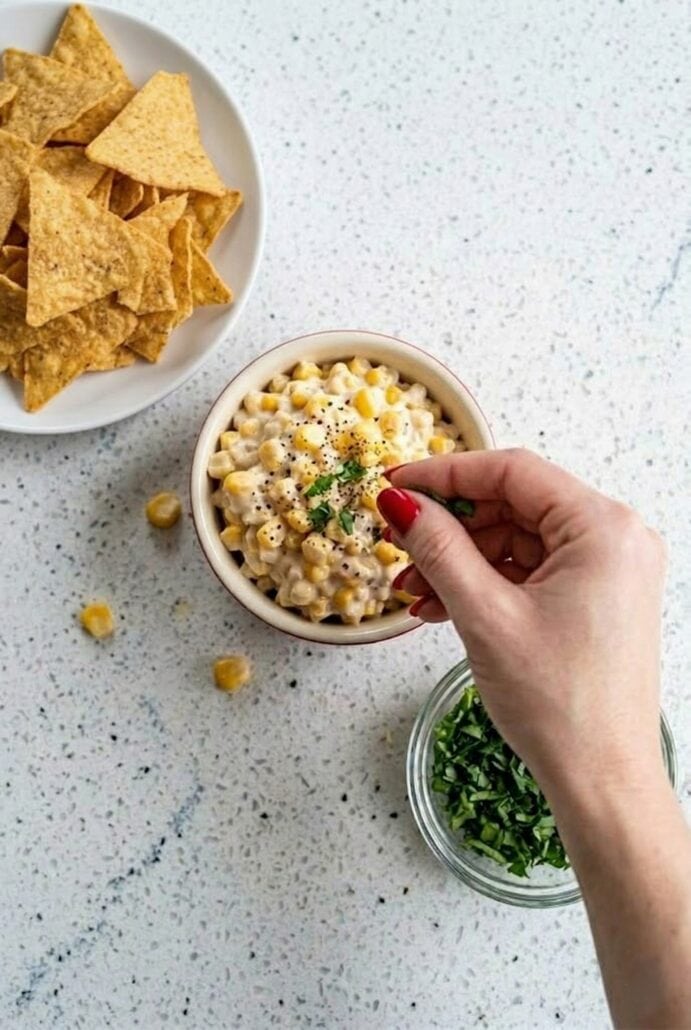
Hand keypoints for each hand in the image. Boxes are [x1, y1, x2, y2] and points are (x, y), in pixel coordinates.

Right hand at [378, 449, 667, 799]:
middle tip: (397, 541)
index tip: (395, 483)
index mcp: (604, 528)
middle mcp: (614, 538)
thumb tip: (401, 500)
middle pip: (512, 503)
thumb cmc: (561, 707)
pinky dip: (483, 582)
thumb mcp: (486, 615)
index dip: (445, 474)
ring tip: (412, 589)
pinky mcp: (593, 596)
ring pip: (515, 538)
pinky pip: (528, 569)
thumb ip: (439, 548)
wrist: (601, 780)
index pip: (512, 471)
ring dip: (459, 559)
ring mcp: (606, 568)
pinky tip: (439, 604)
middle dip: (449, 527)